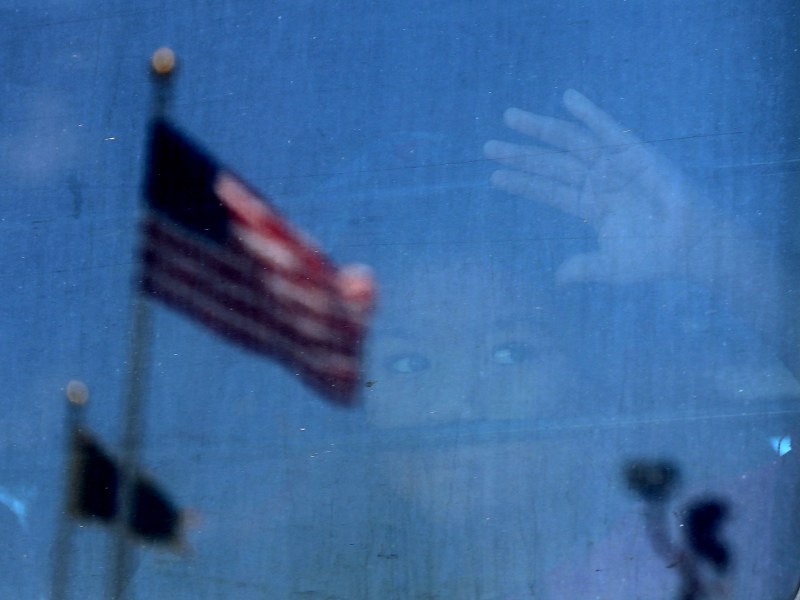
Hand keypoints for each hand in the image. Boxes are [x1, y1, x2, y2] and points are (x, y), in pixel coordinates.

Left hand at [484, 90, 710, 284]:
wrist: (692, 244)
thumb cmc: (656, 257)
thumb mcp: (612, 266)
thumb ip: (584, 268)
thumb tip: (557, 280)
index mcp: (590, 206)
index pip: (548, 191)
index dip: (522, 183)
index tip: (494, 176)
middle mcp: (597, 181)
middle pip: (550, 164)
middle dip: (520, 154)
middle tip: (487, 147)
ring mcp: (614, 165)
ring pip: (569, 142)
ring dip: (540, 129)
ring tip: (509, 117)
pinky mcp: (636, 152)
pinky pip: (609, 129)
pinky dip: (589, 112)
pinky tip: (567, 98)